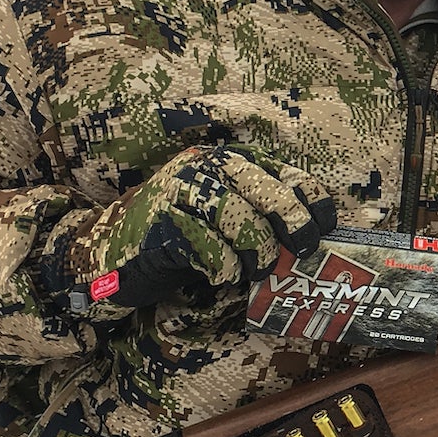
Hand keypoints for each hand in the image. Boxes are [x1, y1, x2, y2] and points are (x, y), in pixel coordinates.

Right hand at [47, 145, 335, 315]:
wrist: (111, 252)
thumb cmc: (180, 240)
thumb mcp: (226, 221)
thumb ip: (262, 219)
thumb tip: (314, 243)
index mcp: (228, 161)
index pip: (284, 172)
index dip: (311, 199)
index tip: (326, 226)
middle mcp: (205, 165)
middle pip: (265, 189)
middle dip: (291, 222)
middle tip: (301, 251)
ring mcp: (181, 189)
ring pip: (239, 218)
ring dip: (256, 250)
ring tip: (254, 268)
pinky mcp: (162, 220)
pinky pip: (208, 246)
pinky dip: (222, 267)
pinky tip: (219, 274)